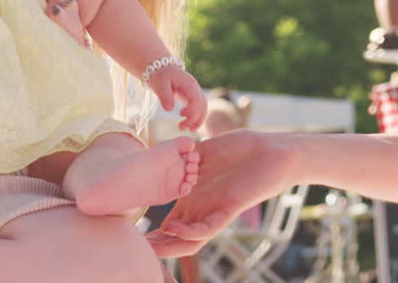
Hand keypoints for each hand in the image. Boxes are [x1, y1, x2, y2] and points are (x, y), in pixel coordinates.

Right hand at [146, 129, 297, 256]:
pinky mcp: (230, 208)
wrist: (273, 150)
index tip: (124, 233)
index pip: (167, 224)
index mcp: (193, 200)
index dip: (149, 232)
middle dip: (154, 245)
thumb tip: (160, 154)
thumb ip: (181, 159)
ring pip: (190, 240)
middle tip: (131, 249)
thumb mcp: (202, 153)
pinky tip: (175, 227)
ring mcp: (215, 211)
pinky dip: (191, 231)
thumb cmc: (241, 149)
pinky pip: (209, 227)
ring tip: (149, 247)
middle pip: (175, 238)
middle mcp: (202, 210)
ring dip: (169, 245)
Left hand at [147, 64, 205, 130]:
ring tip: (187, 129)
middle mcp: (195, 88)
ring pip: (203, 107)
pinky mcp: (192, 96)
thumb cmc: (161, 75)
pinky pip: (199, 108)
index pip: (197, 99)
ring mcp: (195, 92)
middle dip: (195, 119)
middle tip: (182, 128)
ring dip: (198, 120)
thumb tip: (169, 110)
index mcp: (189, 84)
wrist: (162, 68)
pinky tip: (188, 124)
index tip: (180, 116)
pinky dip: (196, 117)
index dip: (192, 110)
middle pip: (203, 105)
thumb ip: (164, 95)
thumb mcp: (160, 84)